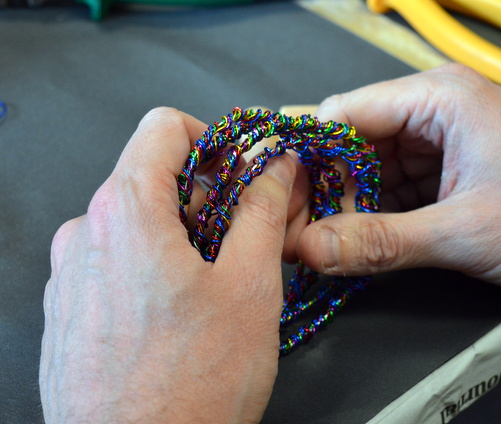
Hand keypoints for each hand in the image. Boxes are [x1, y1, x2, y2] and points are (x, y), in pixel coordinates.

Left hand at [40, 108, 295, 422]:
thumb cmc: (189, 388)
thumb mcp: (250, 286)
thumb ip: (263, 211)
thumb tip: (275, 168)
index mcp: (126, 212)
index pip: (164, 128)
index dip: (212, 141)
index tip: (238, 173)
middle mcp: (85, 234)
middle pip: (152, 177)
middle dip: (204, 197)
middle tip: (240, 238)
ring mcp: (71, 273)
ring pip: (135, 222)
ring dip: (180, 236)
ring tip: (213, 284)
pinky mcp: (70, 308)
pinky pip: (114, 261)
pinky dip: (151, 266)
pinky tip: (178, 310)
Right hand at [292, 64, 500, 291]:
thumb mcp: (467, 231)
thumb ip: (383, 241)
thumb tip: (312, 247)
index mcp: (437, 100)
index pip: (343, 114)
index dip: (308, 156)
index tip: (284, 198)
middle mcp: (431, 114)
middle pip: (351, 145)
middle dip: (325, 189)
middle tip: (299, 232)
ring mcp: (436, 144)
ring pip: (367, 171)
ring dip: (345, 206)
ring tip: (322, 241)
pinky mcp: (441, 173)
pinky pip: (389, 189)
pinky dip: (371, 215)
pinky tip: (356, 240)